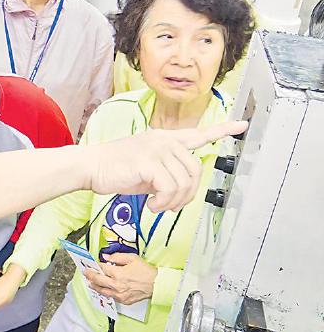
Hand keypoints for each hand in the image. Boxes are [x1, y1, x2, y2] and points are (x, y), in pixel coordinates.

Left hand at [85, 253, 156, 304]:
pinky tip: (103, 290)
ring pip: (102, 291)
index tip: (91, 264)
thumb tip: (105, 256)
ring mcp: (120, 294)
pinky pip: (111, 297)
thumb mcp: (132, 258)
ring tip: (90, 283)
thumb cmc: (146, 271)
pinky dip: (105, 293)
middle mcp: (117, 285)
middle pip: (98, 280)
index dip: (96, 265)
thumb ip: (117, 256)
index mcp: (118, 273)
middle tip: (86, 273)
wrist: (157, 284)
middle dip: (90, 276)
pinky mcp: (124, 300)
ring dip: (95, 286)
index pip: (102, 268)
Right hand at [86, 122, 246, 211]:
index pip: (198, 133)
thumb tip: (182, 190)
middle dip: (188, 194)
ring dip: (174, 201)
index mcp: (164, 139)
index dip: (222, 130)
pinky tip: (152, 204)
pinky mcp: (149, 161)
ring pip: (185, 182)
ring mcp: (157, 149)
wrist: (90, 167)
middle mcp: (164, 140)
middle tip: (172, 205)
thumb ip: (167, 171)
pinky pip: (170, 188)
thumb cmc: (115, 170)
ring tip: (159, 205)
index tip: (241, 125)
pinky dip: (163, 202)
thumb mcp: (147, 168)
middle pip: (196, 169)